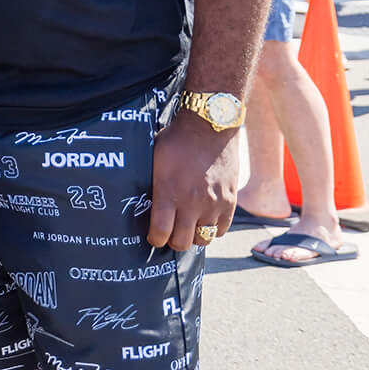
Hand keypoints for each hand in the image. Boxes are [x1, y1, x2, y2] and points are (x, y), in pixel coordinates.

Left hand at [145, 113, 237, 250]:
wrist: (209, 126)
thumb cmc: (176, 140)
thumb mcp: (154, 160)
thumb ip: (151, 183)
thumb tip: (138, 198)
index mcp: (168, 192)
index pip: (160, 232)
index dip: (154, 239)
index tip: (153, 237)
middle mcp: (192, 202)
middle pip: (182, 243)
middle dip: (173, 242)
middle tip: (170, 234)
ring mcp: (213, 204)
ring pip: (203, 239)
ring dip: (193, 236)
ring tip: (187, 226)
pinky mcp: (230, 200)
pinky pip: (221, 229)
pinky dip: (213, 229)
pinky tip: (204, 219)